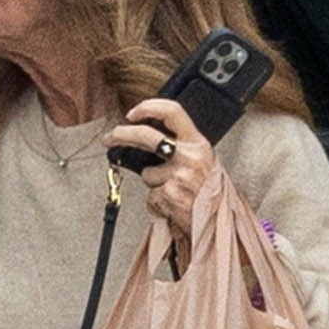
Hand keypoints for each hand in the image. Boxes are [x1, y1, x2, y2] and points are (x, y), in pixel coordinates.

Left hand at [105, 97, 213, 241]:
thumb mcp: (201, 161)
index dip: (149, 107)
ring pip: (147, 174)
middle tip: (110, 139)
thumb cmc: (208, 192)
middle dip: (121, 135)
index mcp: (198, 143)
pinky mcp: (169, 195)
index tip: (132, 113)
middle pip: (147, 136)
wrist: (219, 221)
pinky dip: (157, 202)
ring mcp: (178, 175)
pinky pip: (151, 195)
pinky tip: (173, 204)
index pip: (172, 112)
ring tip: (174, 191)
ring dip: (154, 184)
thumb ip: (179, 147)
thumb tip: (143, 140)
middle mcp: (189, 156)